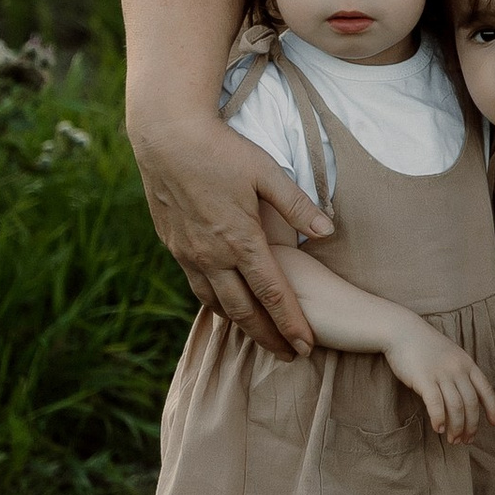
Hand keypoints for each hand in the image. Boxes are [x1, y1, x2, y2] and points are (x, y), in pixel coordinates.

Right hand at [130, 107, 329, 356]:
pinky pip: (197, 288)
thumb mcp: (266, 172)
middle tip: (290, 357)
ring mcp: (189, 254)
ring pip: (217, 304)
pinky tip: (226, 308)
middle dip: (268, 337)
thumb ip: (297, 205)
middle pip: (244, 311)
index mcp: (241, 239)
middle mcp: (213, 255)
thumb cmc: (221, 150)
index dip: (291, 323)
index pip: (273, 294)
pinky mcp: (173, 247)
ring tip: (261, 340)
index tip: (307, 346)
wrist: (165, 137)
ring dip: (240, 326)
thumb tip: (329, 231)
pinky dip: (215, 305)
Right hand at [382, 317, 494, 443]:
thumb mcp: (451, 355)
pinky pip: (435, 404)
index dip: (492, 408)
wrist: (402, 331)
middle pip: (471, 403)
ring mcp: (441, 374)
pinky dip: (439, 419)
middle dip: (471, 425)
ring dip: (456, 427)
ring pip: (456, 407)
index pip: (485, 389)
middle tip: (466, 440)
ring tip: (453, 440)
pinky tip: (439, 429)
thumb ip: (460, 372)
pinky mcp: (423, 379)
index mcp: (467, 363)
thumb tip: (466, 397)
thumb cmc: (425, 346)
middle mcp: (458, 369)